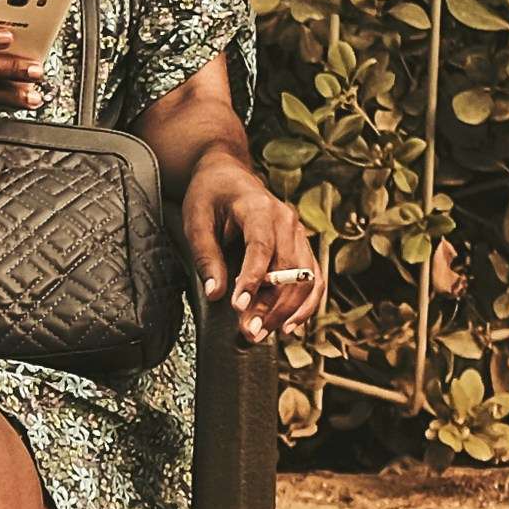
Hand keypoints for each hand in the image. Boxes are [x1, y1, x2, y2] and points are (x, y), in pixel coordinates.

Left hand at [178, 150, 321, 341]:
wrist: (227, 174)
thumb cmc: (209, 195)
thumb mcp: (196, 220)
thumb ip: (206, 256)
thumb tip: (216, 293)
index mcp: (259, 208)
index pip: (261, 247)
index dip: (252, 280)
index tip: (238, 306)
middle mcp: (287, 221)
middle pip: (289, 269)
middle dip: (272, 305)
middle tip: (250, 333)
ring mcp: (298, 234)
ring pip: (306, 279)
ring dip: (288, 311)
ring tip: (265, 334)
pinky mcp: (301, 246)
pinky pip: (312, 279)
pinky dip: (304, 305)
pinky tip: (288, 326)